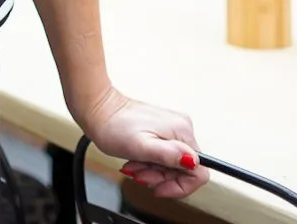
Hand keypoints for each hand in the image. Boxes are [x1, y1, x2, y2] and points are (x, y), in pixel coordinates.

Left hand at [81, 86, 207, 198]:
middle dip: (161, 177)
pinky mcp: (160, 130)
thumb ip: (169, 155)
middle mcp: (181, 127)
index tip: (160, 188)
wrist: (96, 109)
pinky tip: (135, 159)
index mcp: (181, 131)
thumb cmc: (113, 126)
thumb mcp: (140, 146)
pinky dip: (149, 163)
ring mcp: (170, 128)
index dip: (181, 186)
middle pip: (183, 169)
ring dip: (152, 171)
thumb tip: (193, 161)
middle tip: (139, 173)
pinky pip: (162, 156)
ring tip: (133, 165)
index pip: (199, 170)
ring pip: (172, 165)